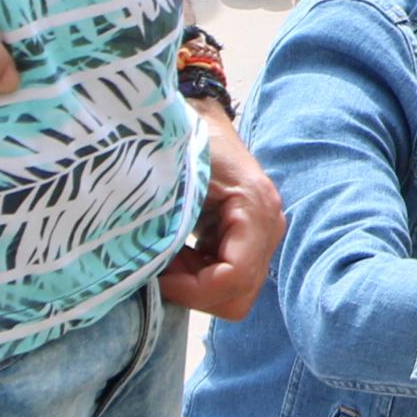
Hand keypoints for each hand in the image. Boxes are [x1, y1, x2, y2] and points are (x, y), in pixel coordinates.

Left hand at [161, 101, 284, 321]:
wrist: (205, 120)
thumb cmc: (192, 144)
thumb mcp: (180, 182)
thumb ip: (171, 225)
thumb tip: (147, 268)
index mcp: (255, 211)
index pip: (233, 278)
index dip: (192, 288)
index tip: (159, 275)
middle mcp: (268, 229)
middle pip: (238, 296)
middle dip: (196, 292)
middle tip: (164, 268)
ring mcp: (263, 237)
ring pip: (235, 295)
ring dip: (198, 287)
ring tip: (171, 259)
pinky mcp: (251, 241)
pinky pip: (230, 280)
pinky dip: (201, 278)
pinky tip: (181, 255)